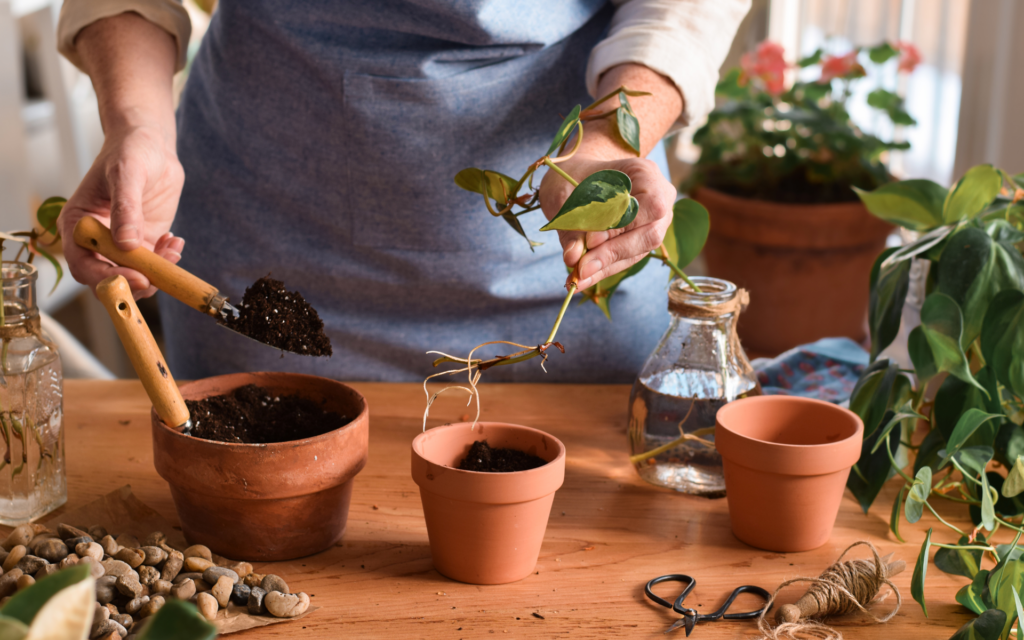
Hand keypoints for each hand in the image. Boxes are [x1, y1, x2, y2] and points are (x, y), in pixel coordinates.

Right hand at [59, 12, 181, 298]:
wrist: (150, 144)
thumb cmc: (130, 151)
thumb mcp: (126, 175)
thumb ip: (125, 209)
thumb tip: (124, 245)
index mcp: (78, 224)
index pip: (83, 264)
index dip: (106, 277)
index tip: (134, 278)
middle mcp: (96, 240)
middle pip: (108, 278)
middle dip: (133, 282)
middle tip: (158, 276)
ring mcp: (121, 244)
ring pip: (134, 275)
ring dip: (156, 272)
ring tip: (171, 248)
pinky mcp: (144, 243)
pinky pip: (155, 265)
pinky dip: (168, 261)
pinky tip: (175, 241)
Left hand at [539, 152, 675, 290]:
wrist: (576, 176)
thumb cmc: (571, 175)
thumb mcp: (563, 193)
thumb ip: (571, 223)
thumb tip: (573, 257)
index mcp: (645, 173)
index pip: (650, 205)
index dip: (623, 226)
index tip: (590, 241)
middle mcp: (659, 198)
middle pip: (649, 234)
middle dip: (612, 253)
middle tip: (580, 268)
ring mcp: (654, 222)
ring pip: (637, 251)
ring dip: (605, 267)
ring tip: (576, 279)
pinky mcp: (640, 240)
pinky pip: (626, 258)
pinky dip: (602, 269)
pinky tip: (580, 279)